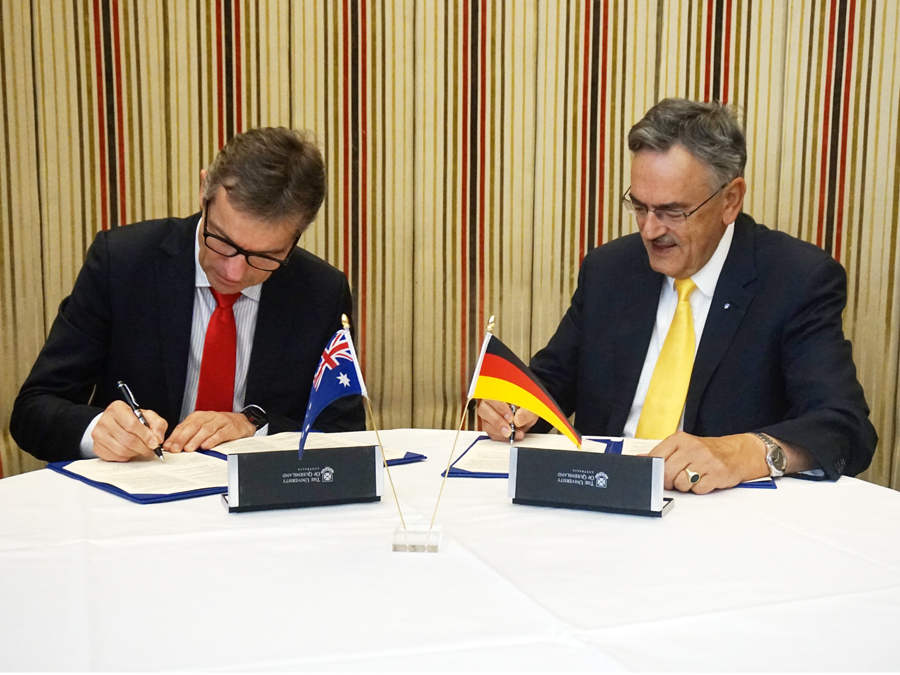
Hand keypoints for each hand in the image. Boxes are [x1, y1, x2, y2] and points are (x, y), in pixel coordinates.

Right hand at [92, 400, 167, 461]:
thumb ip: (157, 424)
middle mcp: (105, 420)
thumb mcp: (148, 416)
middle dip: (143, 447)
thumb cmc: (133, 419)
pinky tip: (131, 451)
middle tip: (151, 450)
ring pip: (122, 450)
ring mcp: (98, 434)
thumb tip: (158, 439)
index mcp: (117, 408)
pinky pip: (115, 457)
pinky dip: (127, 457)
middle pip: (127, 439)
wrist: (116, 424)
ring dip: (136, 453)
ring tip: (142, 449)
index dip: (145, 436)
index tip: (155, 443)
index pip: (131, 424)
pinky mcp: (97, 447)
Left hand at [163, 411, 255, 452]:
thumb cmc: (221, 426)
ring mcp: (220, 421)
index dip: (175, 436)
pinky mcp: (230, 427)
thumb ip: (190, 435)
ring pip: (205, 430)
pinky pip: (220, 433)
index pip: (184, 425)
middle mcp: (208, 417)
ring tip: (188, 449)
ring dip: (196, 439)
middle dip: (183, 438)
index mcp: (199, 416)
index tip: (168, 446)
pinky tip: (206, 446)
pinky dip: (212, 440)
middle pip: (193, 426)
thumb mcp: (204, 428)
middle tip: (175, 449)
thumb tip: (174, 446)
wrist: (243, 422)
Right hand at [476, 400, 538, 441]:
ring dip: (500, 432)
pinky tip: (510, 436)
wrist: (526, 416)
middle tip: (509, 430)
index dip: (500, 408)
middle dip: (497, 422)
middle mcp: (489, 402)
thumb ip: (526, 412)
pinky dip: (500, 437)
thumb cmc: (526, 407)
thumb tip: (518, 420)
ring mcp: (487, 415)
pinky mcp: (489, 426)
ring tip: (513, 434)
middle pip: (484, 410)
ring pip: (486, 424)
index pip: (493, 397)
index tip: (510, 418)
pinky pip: (490, 433)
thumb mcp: (531, 407)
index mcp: (498, 392)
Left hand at [645, 432, 768, 493]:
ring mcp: (706, 460)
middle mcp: (692, 447)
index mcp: (679, 439)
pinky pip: (698, 490)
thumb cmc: (706, 451)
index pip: (656, 459)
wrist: (737, 452)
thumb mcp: (682, 446)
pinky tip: (705, 479)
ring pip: (681, 484)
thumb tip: (640, 460)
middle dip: (669, 481)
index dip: (656, 471)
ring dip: (685, 486)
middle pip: (666, 474)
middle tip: (678, 477)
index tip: (660, 473)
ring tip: (694, 477)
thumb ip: (661, 453)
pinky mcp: (717, 473)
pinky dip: (700, 489)